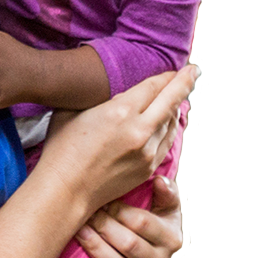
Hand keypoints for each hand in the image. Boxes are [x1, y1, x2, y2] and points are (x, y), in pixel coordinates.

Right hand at [40, 66, 197, 213]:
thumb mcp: (73, 110)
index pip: (153, 86)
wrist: (65, 190)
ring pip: (171, 122)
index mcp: (120, 111)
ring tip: (181, 95)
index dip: (167, 75)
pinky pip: (166, 142)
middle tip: (195, 70)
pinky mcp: (148, 168)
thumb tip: (108, 88)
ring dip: (177, 106)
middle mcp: (139, 130)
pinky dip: (170, 127)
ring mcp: (147, 152)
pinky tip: (169, 121)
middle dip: (185, 83)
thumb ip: (96, 97)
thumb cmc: (62, 148)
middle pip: (171, 100)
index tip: (177, 67)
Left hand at [75, 175, 184, 257]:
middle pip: (128, 244)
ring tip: (79, 232)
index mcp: (171, 239)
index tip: (102, 199)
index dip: (119, 210)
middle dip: (104, 226)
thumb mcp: (166, 205)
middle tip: (85, 212)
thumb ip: (167, 192)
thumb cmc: (154, 217)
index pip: (142, 223)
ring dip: (96, 249)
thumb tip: (159, 180)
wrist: (151, 248)